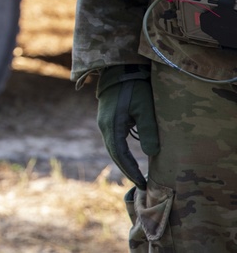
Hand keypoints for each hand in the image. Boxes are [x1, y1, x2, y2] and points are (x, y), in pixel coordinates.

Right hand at [96, 64, 159, 188]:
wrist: (120, 69)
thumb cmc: (135, 87)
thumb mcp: (145, 108)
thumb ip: (148, 131)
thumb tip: (151, 154)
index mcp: (111, 125)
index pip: (120, 155)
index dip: (131, 171)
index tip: (143, 184)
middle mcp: (104, 126)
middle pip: (114, 154)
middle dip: (127, 170)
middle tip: (142, 184)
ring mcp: (104, 122)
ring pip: (113, 148)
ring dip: (124, 162)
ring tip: (137, 175)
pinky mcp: (107, 119)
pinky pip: (113, 141)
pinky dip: (121, 152)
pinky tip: (130, 157)